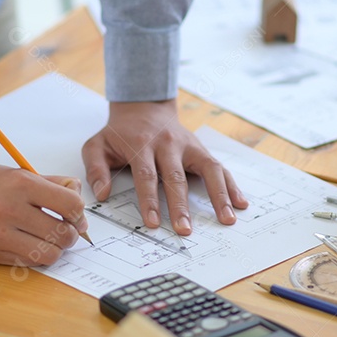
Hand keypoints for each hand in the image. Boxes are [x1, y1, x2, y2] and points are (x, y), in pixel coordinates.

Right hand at [0, 131, 87, 265]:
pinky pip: (23, 263)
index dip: (78, 214)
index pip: (71, 205)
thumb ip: (49, 184)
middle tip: (63, 232)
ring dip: (53, 251)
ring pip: (47, 255)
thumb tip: (78, 200)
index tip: (74, 216)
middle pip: (62, 234)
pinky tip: (26, 245)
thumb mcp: (15, 173)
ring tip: (46, 242)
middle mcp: (10, 209)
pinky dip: (31, 257)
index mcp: (21, 184)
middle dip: (69, 236)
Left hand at [81, 100, 247, 235]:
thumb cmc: (119, 133)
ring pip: (208, 170)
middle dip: (181, 206)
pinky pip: (219, 167)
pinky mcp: (201, 149)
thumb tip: (102, 194)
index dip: (149, 200)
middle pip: (176, 178)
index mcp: (141, 144)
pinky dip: (231, 186)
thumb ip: (95, 168)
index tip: (153, 223)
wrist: (143, 107)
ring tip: (227, 218)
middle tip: (185, 230)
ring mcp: (188, 146)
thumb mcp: (97, 145)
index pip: (146, 175)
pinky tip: (240, 203)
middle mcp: (168, 144)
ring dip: (219, 196)